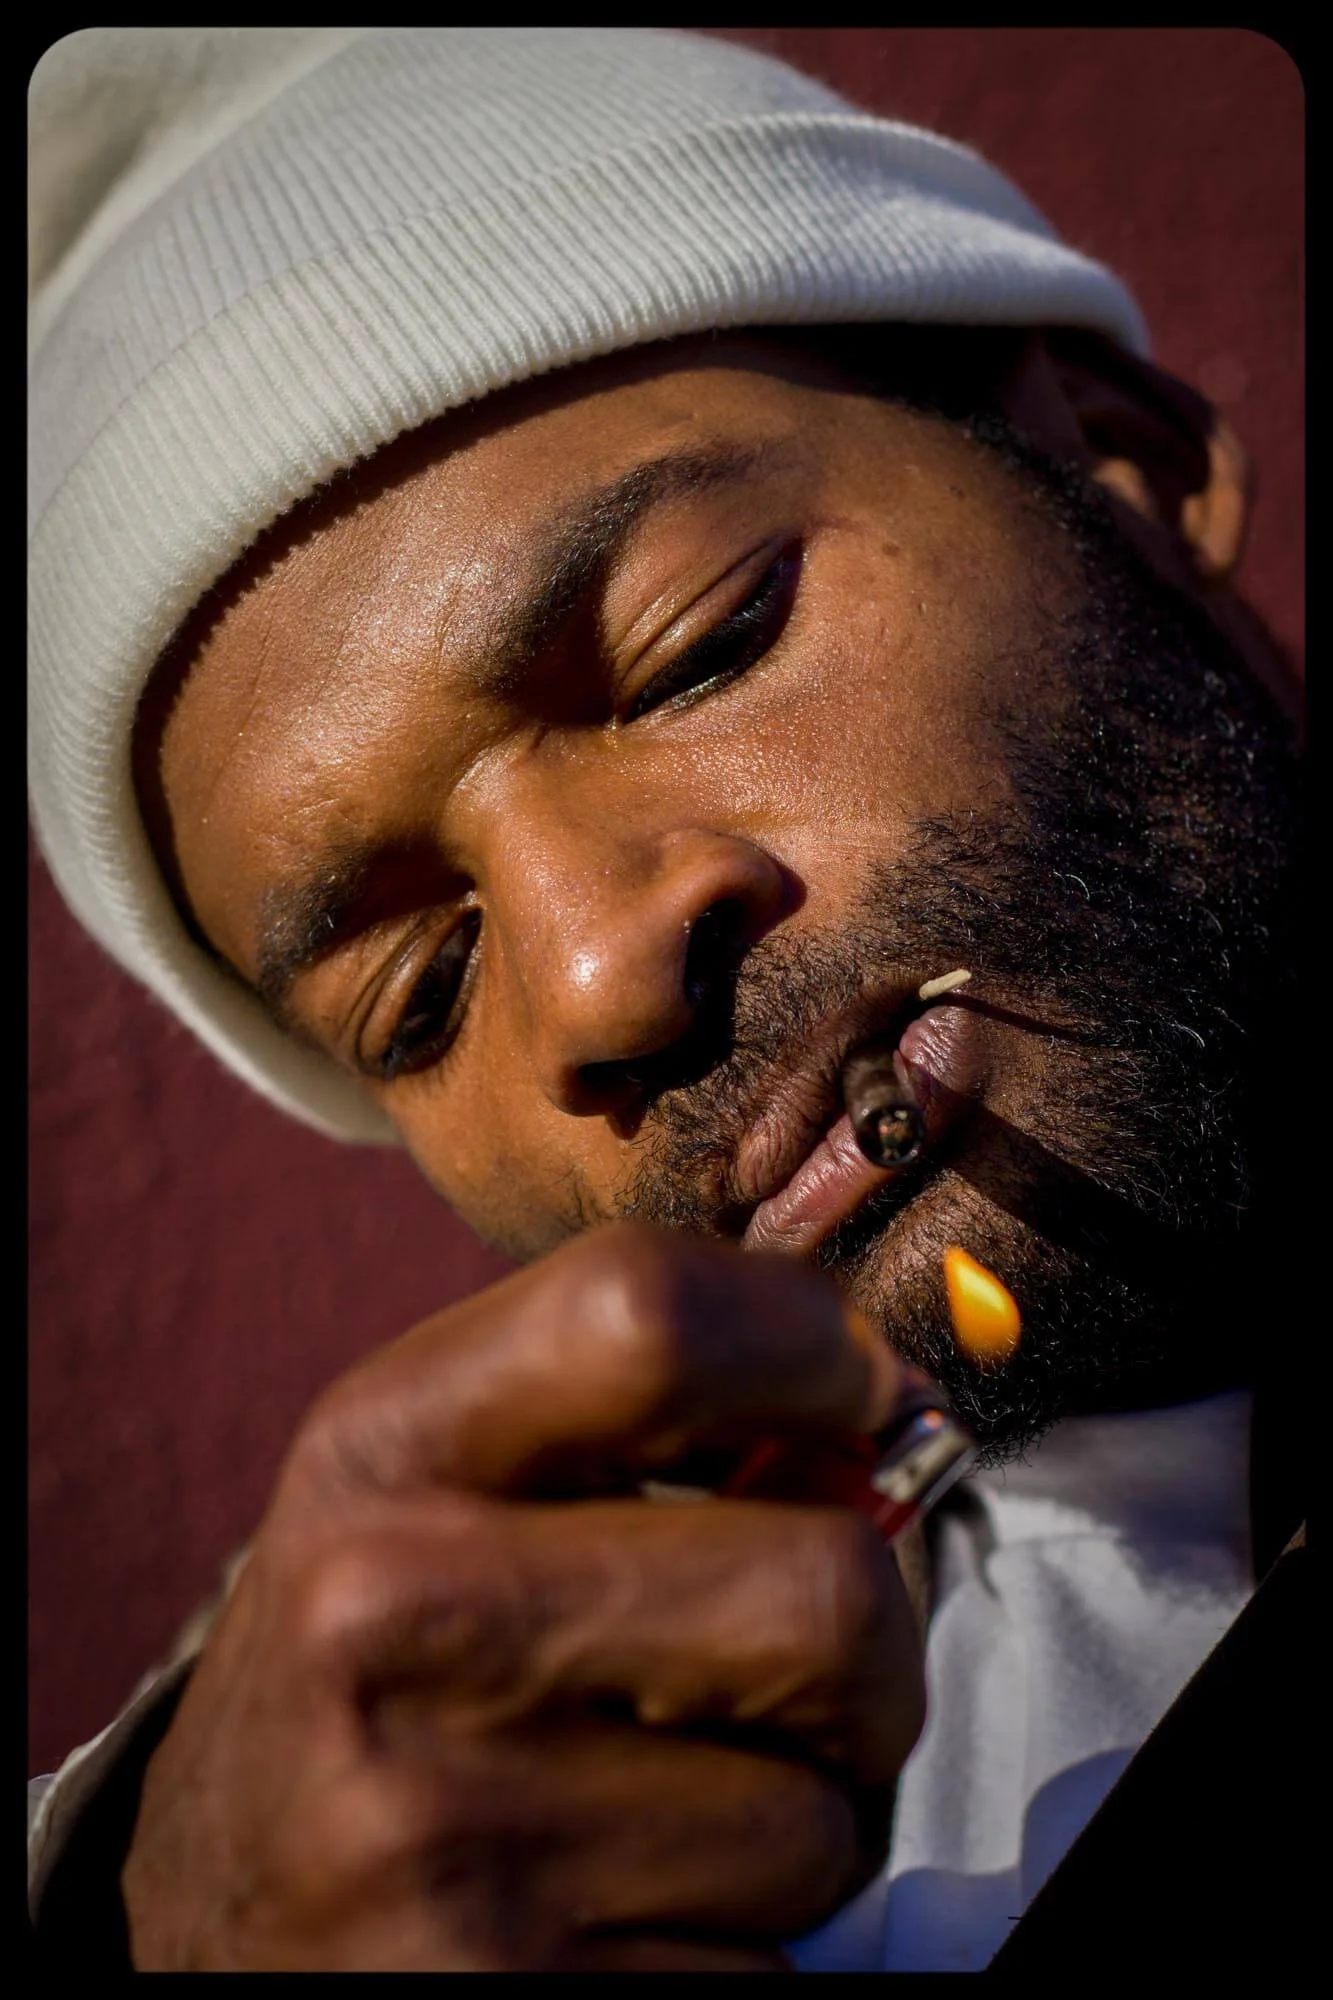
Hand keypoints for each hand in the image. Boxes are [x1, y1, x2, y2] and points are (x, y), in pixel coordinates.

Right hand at [122, 1222, 926, 1969]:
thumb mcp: (448, 1472)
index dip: (814, 1349)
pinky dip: (743, 1953)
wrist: (215, 1897)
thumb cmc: (388, 1650)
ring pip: (820, 1822)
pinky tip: (627, 1915)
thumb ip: (640, 1408)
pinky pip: (774, 1971)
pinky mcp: (500, 1999)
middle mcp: (389, 1616)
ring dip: (798, 1824)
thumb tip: (888, 1426)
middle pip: (826, 1594)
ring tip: (668, 1810)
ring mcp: (436, 1829)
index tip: (856, 1408)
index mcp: (383, 1443)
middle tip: (799, 1681)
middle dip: (870, 1656)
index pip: (654, 1311)